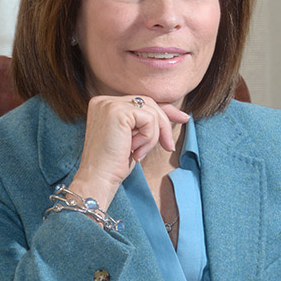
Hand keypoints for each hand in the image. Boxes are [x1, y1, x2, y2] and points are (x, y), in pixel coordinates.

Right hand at [70, 95, 188, 210]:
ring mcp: (109, 104)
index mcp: (105, 104)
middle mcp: (104, 100)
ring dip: (153, 136)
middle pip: (148, 102)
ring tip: (140, 154)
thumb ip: (146, 122)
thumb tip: (178, 114)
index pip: (141, 101)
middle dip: (164, 124)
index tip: (183, 118)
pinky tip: (135, 151)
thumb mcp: (134, 137)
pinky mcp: (117, 111)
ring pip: (151, 111)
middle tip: (169, 147)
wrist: (98, 180)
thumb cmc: (114, 164)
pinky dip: (149, 138)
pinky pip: (149, 119)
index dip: (164, 110)